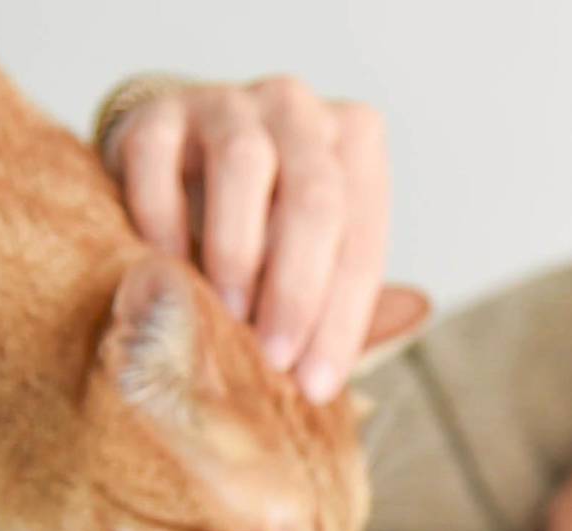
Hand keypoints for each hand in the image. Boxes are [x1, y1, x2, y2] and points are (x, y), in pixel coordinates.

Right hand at [106, 77, 390, 403]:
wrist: (175, 172)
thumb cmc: (265, 232)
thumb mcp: (319, 261)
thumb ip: (355, 297)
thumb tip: (418, 314)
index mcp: (355, 147)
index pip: (361, 240)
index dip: (342, 320)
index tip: (316, 387)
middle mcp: (298, 112)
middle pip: (315, 198)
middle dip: (298, 289)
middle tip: (274, 358)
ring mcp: (225, 104)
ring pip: (244, 164)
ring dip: (238, 250)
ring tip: (228, 314)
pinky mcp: (153, 113)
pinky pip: (159, 161)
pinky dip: (164, 223)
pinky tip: (169, 274)